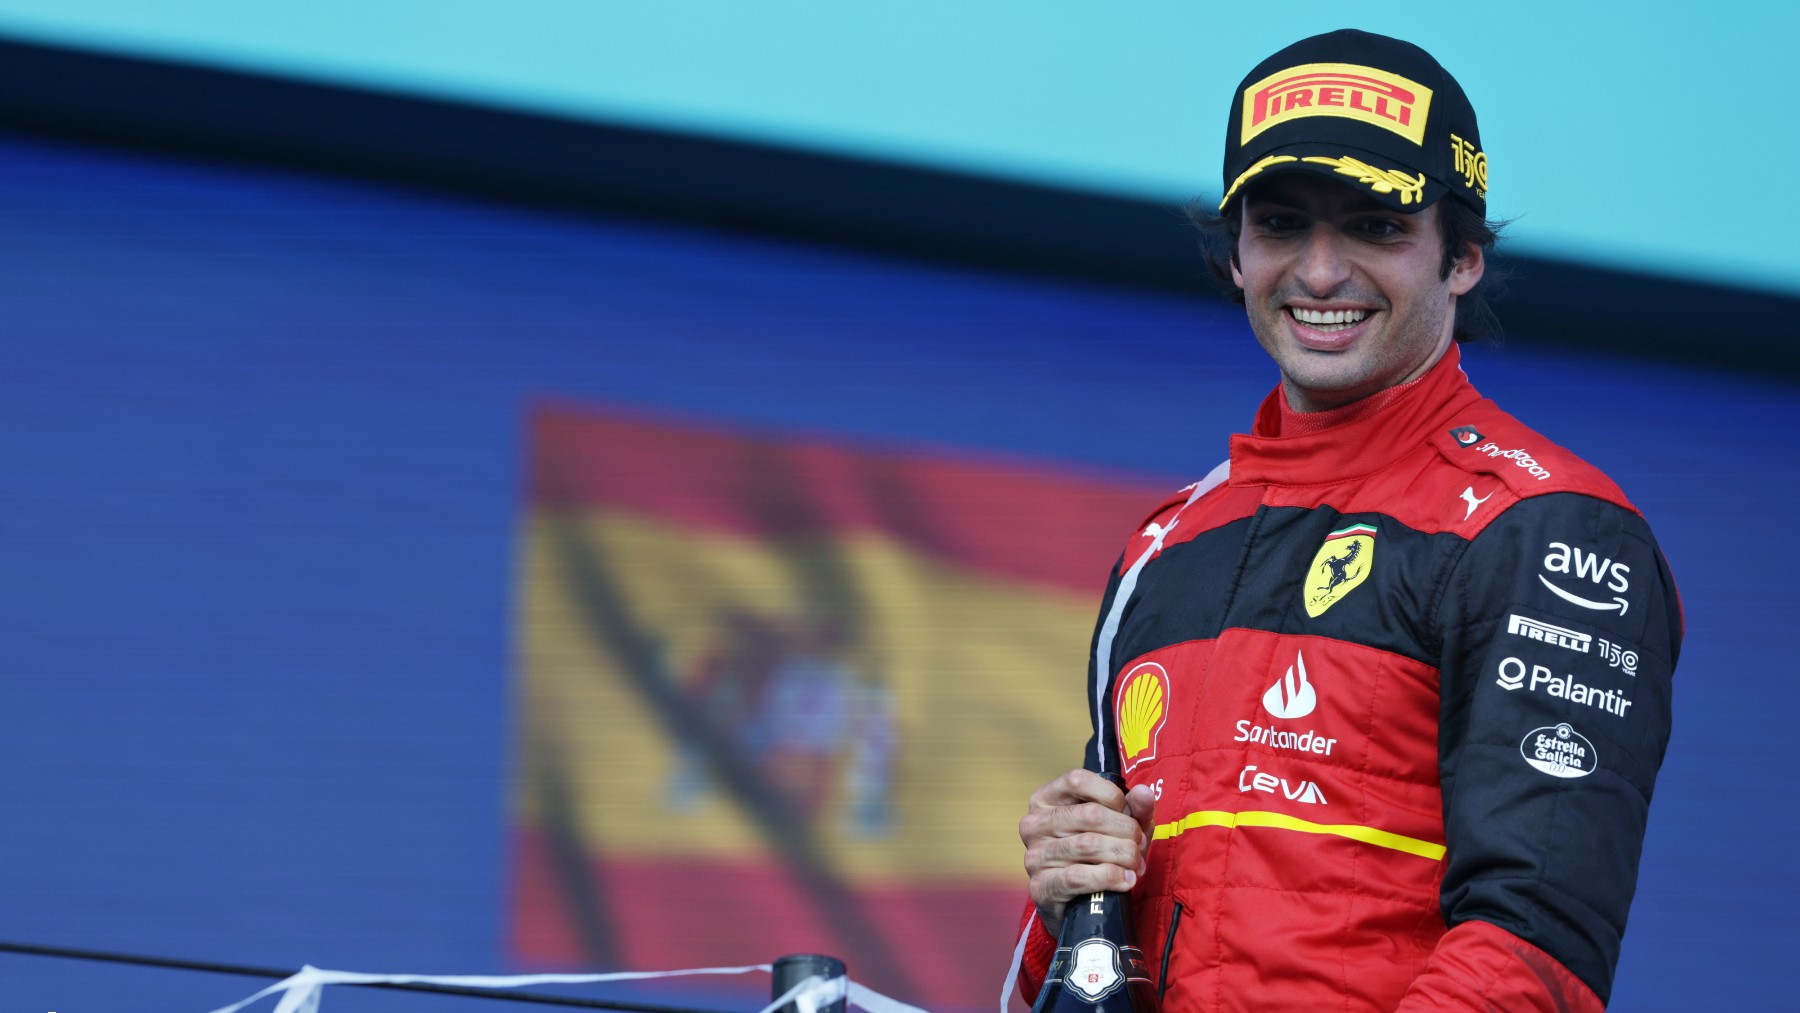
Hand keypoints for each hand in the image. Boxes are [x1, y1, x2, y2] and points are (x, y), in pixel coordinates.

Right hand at [1019, 768, 1155, 935]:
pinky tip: (1125, 881)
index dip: (1112, 795)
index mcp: (1046, 799)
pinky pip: (1079, 876)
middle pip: (1090, 814)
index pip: (1077, 780)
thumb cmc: (1097, 856)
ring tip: (1135, 865)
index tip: (1129, 813)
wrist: (1080, 907)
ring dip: (1122, 855)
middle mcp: (1034, 824)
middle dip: (1126, 830)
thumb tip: (1143, 793)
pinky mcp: (1041, 886)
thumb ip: (1134, 808)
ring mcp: (1034, 855)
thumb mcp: (1119, 827)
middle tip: (1139, 846)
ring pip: (1088, 844)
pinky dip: (1110, 877)